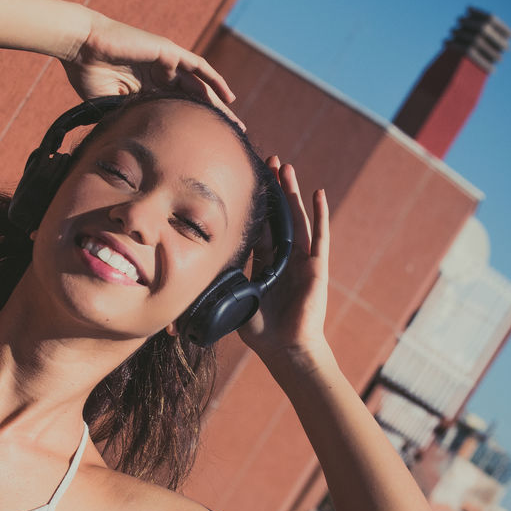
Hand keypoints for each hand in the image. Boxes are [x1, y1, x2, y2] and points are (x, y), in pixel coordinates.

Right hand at [60, 13, 243, 129]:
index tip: (201, 151)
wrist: (81, 47)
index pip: (175, 112)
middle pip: (194, 102)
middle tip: (229, 142)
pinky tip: (229, 98)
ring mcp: (167, 64)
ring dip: (219, 106)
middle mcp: (160, 77)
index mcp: (146, 91)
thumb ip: (126, 120)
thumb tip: (134, 147)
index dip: (190, 129)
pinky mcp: (169, 52)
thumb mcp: (110, 105)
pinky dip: (215, 80)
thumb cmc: (88, 74)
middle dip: (212, 121)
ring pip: (201, 87)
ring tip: (236, 126)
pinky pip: (199, 67)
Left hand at [238, 157, 332, 361]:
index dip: (254, 205)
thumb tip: (190, 276)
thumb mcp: (234, 299)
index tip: (245, 180)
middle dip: (273, 189)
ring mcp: (302, 259)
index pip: (259, 226)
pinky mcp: (317, 266)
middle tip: (266, 161)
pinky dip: (320, 214)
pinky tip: (318, 192)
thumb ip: (219, 284)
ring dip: (292, 193)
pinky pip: (320, 235)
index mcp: (265, 263)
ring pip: (297, 218)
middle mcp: (285, 257)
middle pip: (279, 215)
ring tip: (285, 168)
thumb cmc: (261, 331)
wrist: (286, 348)